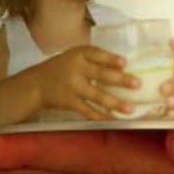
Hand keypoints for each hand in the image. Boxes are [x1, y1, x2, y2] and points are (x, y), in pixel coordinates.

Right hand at [0, 45, 137, 125]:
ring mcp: (73, 87)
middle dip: (120, 80)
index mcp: (78, 54)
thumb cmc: (61, 67)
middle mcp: (76, 69)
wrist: (37, 84)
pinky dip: (101, 116)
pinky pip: (88, 111)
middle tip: (137, 84)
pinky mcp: (70, 102)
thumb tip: (122, 67)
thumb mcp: (74, 56)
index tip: (125, 63)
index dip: (110, 58)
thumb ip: (93, 59)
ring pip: (97, 96)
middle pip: (100, 74)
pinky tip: (113, 119)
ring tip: (130, 109)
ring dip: (115, 103)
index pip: (96, 54)